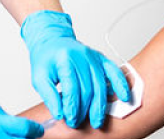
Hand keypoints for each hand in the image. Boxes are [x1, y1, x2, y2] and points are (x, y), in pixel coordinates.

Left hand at [21, 10, 130, 128]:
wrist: (52, 40)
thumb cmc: (46, 58)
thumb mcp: (39, 76)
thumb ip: (49, 95)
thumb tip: (59, 114)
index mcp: (64, 59)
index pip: (72, 88)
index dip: (72, 107)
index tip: (69, 119)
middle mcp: (81, 56)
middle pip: (88, 89)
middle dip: (84, 110)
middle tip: (78, 122)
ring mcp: (92, 56)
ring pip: (101, 86)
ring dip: (100, 106)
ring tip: (96, 121)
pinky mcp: (100, 58)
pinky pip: (114, 72)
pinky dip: (121, 85)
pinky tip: (124, 98)